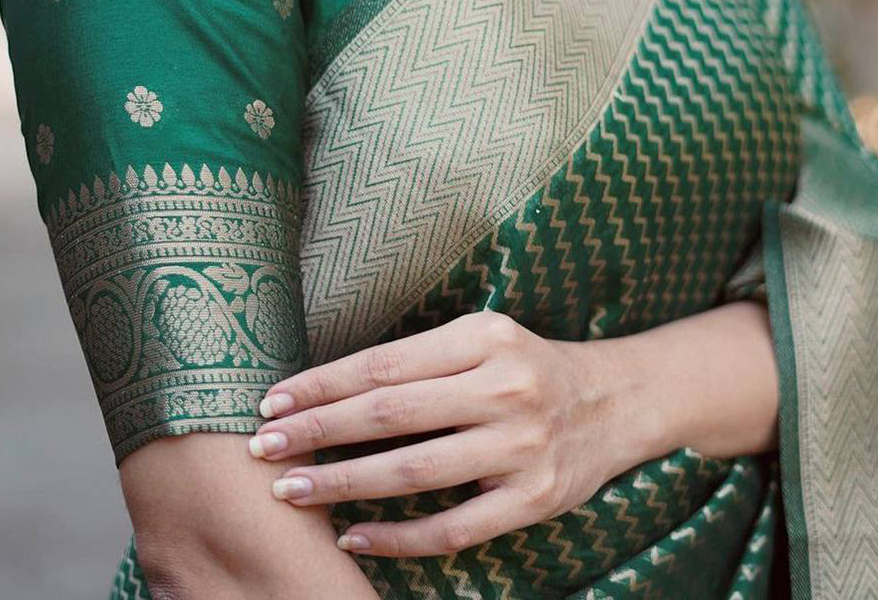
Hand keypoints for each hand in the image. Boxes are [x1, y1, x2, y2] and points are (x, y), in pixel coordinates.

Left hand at [246, 310, 645, 558]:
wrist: (614, 403)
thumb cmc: (526, 366)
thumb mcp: (483, 337)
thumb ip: (420, 358)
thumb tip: (327, 387)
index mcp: (485, 338)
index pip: (385, 363)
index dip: (323, 384)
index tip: (273, 401)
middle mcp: (504, 388)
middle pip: (390, 415)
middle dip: (318, 432)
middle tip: (263, 447)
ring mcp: (521, 448)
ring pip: (413, 473)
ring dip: (343, 484)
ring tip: (291, 490)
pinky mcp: (533, 500)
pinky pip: (452, 528)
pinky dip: (397, 538)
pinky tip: (353, 536)